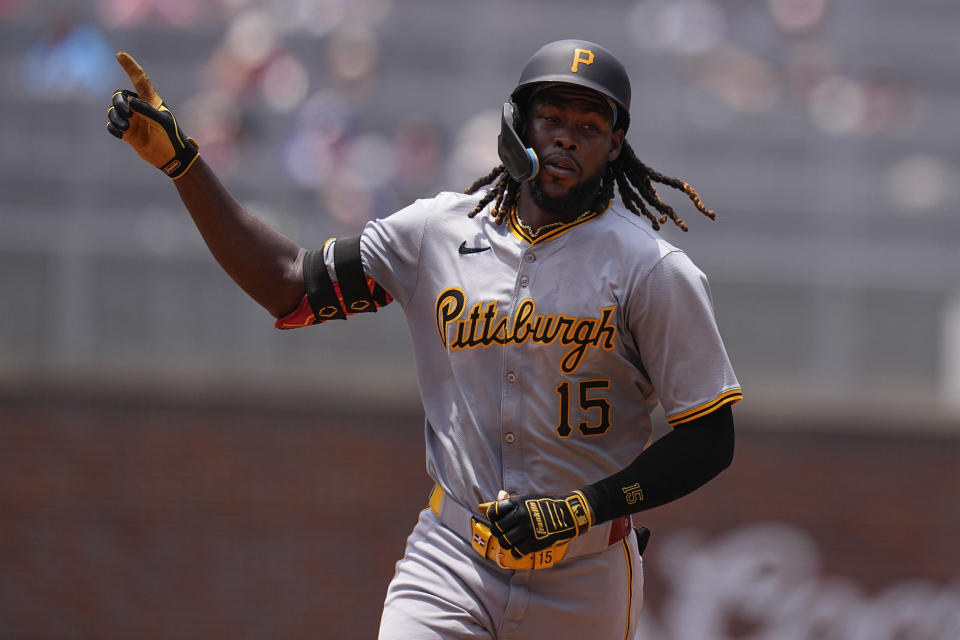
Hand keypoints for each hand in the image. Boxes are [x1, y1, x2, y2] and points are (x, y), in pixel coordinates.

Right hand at [106, 52, 198, 178]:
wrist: (171, 157)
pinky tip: (122, 134)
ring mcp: (132, 119)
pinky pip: (112, 125)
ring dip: (116, 118)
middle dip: (118, 102)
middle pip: (119, 96)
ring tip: (126, 127)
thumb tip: (130, 103)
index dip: (130, 67)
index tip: (120, 55)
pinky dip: (113, 128)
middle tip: (127, 113)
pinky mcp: (127, 132)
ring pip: (113, 110)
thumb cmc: (171, 137)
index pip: (139, 79)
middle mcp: (139, 107)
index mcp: (151, 100)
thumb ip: (147, 111)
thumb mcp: (163, 122)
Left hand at [483, 490, 592, 557]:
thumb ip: (509, 501)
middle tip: (504, 533)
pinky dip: (516, 552)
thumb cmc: (545, 505)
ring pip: (504, 541)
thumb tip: (492, 499)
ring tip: (511, 542)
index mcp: (517, 502)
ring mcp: (527, 529)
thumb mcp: (527, 498)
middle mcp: (520, 515)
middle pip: (496, 528)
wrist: (568, 515)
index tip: (497, 521)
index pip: (493, 512)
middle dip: (498, 532)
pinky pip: (516, 551)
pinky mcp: (534, 542)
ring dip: (506, 543)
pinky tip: (520, 549)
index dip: (492, 518)